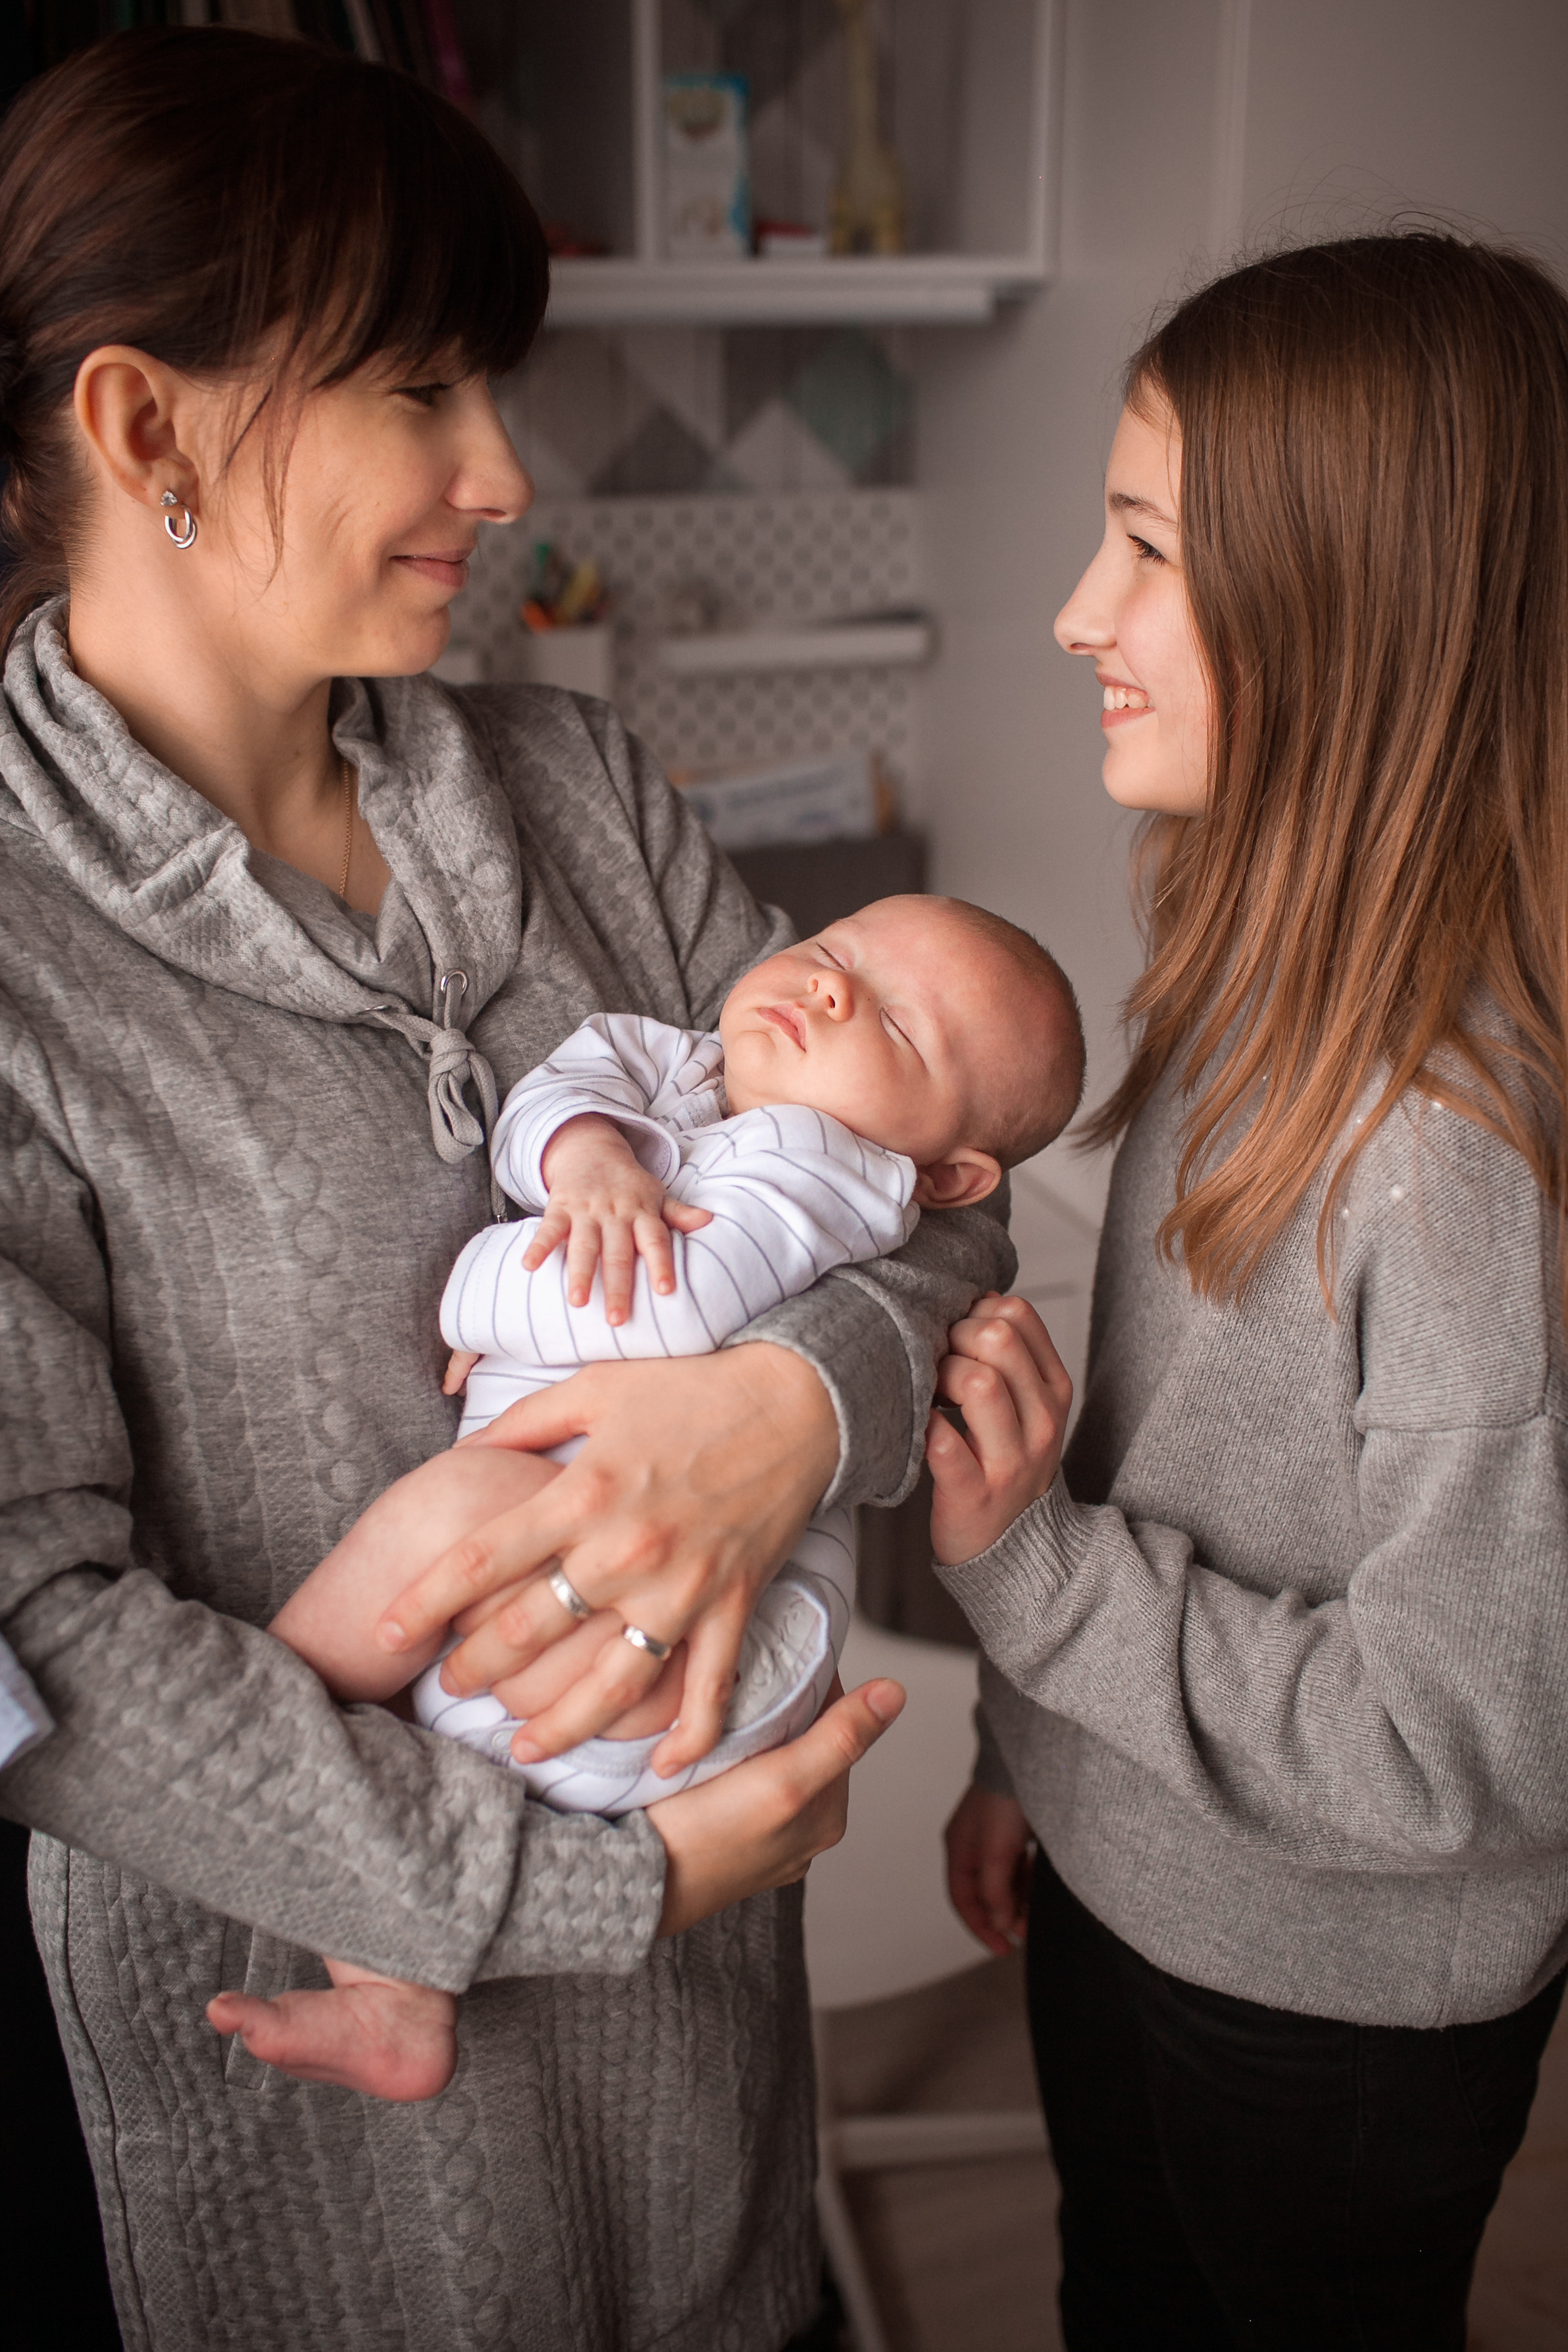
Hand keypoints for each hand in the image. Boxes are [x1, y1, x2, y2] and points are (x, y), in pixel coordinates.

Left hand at [375, 1343, 839, 1771]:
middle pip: (532, 1629)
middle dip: (476, 1668)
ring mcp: (684, 1586)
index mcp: (584, 1492)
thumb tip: (465, 1452)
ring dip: (562, 1724)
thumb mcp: (595, 1386)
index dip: (424, 1602)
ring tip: (521, 1748)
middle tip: (447, 1689)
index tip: (385, 1634)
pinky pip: (710, 1686)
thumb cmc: (691, 1387)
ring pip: (612, 1682)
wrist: (799, 1398)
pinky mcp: (734, 1603)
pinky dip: (690, 1736)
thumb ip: (525, 1424)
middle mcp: (627, 1549)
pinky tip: (660, 1771)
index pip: (482, 1559)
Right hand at [525, 1114, 711, 1324]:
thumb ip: (679, 1213)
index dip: (661, 1265)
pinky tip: (529, 1266)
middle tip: (617, 1319)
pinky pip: (548, 1228)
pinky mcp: (560, 1207)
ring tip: (577, 1302)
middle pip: (618, 1253)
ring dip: (580, 1273)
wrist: (591, 1149)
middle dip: (617, 1286)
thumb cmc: (629, 1184)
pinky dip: (539, 1246)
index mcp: (642, 1213)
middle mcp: (615, 1214)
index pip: (655, 1241)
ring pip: (584, 1245)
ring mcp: (586, 1211)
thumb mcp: (657, 1195)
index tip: (666, 1291)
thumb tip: (710, 1221)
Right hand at [650, 1676, 905, 1934]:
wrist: (629, 1883)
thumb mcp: (785, 1781)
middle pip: (804, 1739)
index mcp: (828, 1814)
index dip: (812, 1679)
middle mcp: (802, 1831)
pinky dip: (730, 1758)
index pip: (834, 1722)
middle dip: (782, 1702)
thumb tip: (896, 1693)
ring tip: (720, 1701)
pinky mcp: (723, 1840)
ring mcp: (761, 1838)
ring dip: (754, 1728)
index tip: (783, 1647)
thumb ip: (841, 1738)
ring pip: (770, 1758)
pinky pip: (739, 1782)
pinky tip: (705, 1746)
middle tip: (744, 1668)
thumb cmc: (704, 1838)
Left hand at [925, 1293, 1070, 1564]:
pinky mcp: (975, 1494)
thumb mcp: (1025, 1407)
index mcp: (1054, 1389)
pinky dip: (922, 1425)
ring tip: (927, 1391)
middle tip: (934, 1360)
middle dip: (952, 1337)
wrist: (1014, 1550)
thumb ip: (1010, 1355)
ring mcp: (1012, 1460)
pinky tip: (917, 1425)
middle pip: (998, 1340)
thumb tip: (980, 1299)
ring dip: (938, 1376)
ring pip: (978, 1383)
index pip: (1020, 1315)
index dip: (975, 1311)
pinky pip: (943, 1443)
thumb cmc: (1006, 1464)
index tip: (956, 1334)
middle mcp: (1042, 1421)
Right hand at [944, 1780, 1032, 1955]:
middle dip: (1003, 1917)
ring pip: (1003, 1880)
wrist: (1029, 1759)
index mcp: (959, 1849)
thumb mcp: (996, 1853)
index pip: (963, 1900)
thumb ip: (994, 1892)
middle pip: (984, 1893)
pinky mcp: (1014, 1830)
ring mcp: (994, 1837)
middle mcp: (974, 1845)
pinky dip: (1028, 1881)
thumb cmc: (1004, 1798)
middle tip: (1026, 1934)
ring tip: (1037, 1916)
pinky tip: (1041, 1888)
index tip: (1003, 1948)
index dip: (980, 1928)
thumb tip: (999, 1923)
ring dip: (1018, 1901)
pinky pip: (1018, 1866)